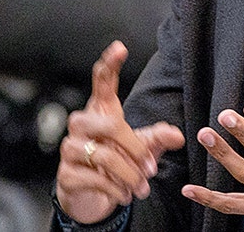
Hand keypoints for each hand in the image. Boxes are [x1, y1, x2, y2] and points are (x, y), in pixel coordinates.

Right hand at [55, 41, 184, 223]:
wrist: (93, 195)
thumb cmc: (116, 162)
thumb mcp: (142, 149)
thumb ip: (158, 138)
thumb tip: (177, 136)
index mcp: (101, 111)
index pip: (101, 81)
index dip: (109, 64)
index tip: (120, 47)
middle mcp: (81, 124)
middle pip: (109, 124)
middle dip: (135, 148)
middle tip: (151, 168)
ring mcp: (70, 148)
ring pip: (102, 155)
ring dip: (127, 174)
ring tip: (140, 188)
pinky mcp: (66, 174)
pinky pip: (93, 178)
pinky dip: (114, 189)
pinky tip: (124, 195)